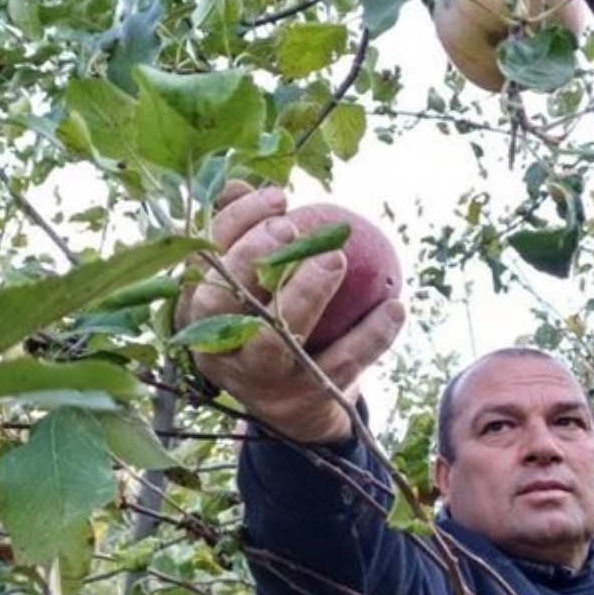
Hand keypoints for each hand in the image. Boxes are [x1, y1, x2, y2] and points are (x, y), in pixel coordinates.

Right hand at [176, 182, 406, 442]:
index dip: (237, 224)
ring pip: (275, 341)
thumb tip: (236, 184)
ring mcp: (263, 380)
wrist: (298, 409)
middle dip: (253, 261)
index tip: (279, 196)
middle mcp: (221, 350)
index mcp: (198, 313)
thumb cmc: (270, 324)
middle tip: (292, 229)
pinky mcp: (305, 400)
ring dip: (305, 297)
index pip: (204, 261)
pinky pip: (339, 364)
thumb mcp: (251, 285)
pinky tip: (395, 305)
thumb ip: (244, 238)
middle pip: (222, 305)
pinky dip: (370, 336)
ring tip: (336, 258)